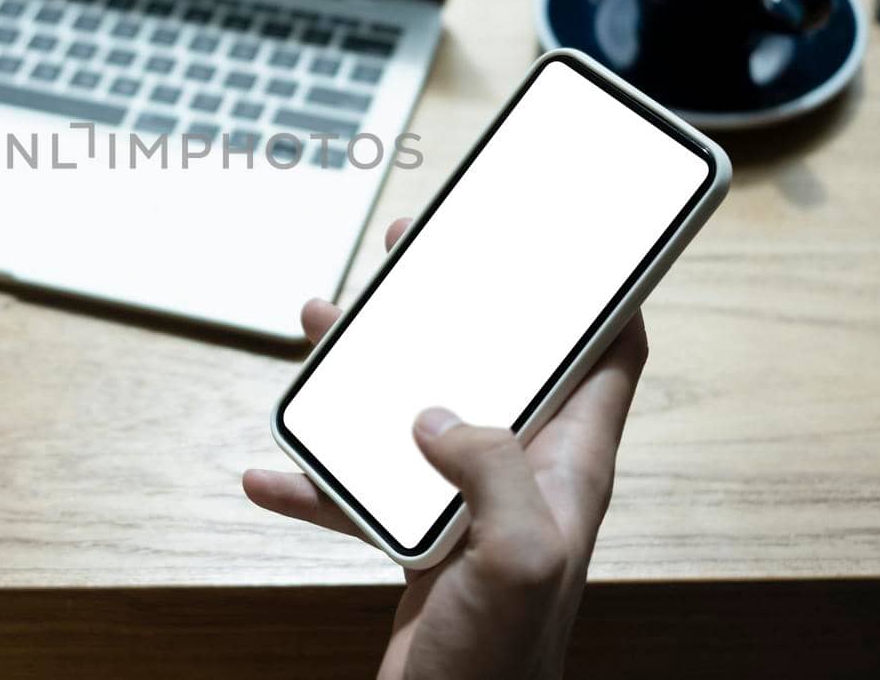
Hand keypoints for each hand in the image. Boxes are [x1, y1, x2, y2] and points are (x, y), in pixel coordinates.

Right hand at [243, 218, 648, 679]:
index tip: (569, 242)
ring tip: (329, 326)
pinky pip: (365, 491)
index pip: (608, 357)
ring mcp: (470, 507)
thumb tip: (436, 416)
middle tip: (418, 255)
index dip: (601, 295)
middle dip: (459, 305)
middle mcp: (524, 477)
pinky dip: (319, 480)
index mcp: (569, 467)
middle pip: (497, 363)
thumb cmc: (503, 664)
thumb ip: (494, 472)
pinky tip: (271, 475)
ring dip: (373, 371)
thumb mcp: (520, 556)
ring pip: (420, 411)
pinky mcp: (422, 541)